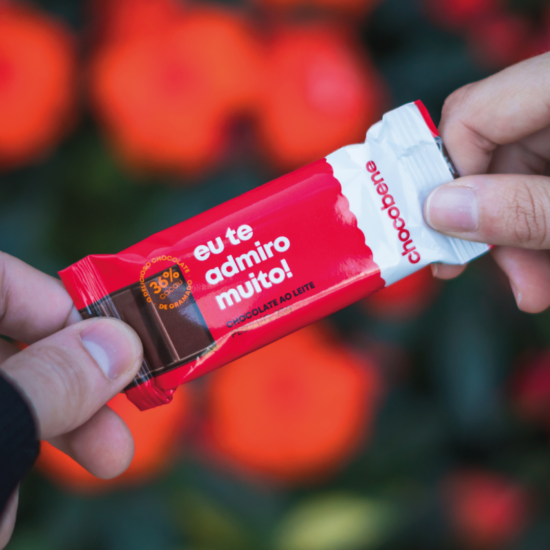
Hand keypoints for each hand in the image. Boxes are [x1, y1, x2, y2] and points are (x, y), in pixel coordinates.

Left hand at [0, 252, 142, 548]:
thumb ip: (51, 382)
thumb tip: (123, 345)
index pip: (4, 280)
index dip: (67, 306)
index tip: (123, 347)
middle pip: (13, 346)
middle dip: (75, 392)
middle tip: (123, 432)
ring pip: (4, 396)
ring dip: (44, 441)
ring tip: (71, 481)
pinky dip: (5, 463)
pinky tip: (2, 511)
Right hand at [424, 52, 549, 312]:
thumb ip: (522, 208)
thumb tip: (442, 210)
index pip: (472, 112)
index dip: (448, 173)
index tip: (444, 226)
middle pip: (488, 156)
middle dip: (483, 223)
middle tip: (472, 267)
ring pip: (514, 182)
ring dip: (515, 242)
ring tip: (530, 287)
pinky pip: (540, 192)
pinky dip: (539, 235)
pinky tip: (544, 274)